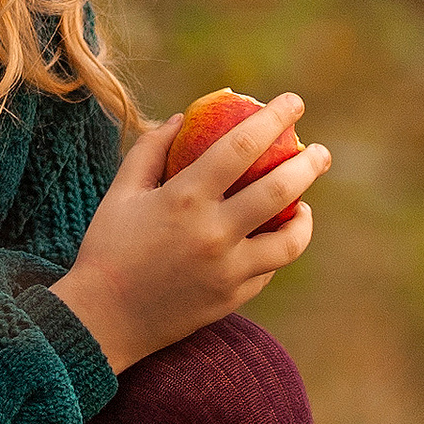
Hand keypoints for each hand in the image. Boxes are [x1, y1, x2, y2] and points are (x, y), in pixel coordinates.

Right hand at [51, 94, 327, 373]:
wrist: (103, 321)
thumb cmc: (108, 248)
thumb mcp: (121, 192)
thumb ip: (151, 149)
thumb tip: (182, 118)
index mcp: (184, 198)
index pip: (241, 146)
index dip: (274, 119)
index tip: (293, 102)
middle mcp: (212, 233)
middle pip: (279, 189)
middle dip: (308, 163)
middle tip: (319, 151)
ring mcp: (227, 270)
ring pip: (289, 240)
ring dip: (304, 216)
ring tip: (304, 203)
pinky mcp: (232, 298)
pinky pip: (268, 269)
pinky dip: (275, 249)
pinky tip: (273, 238)